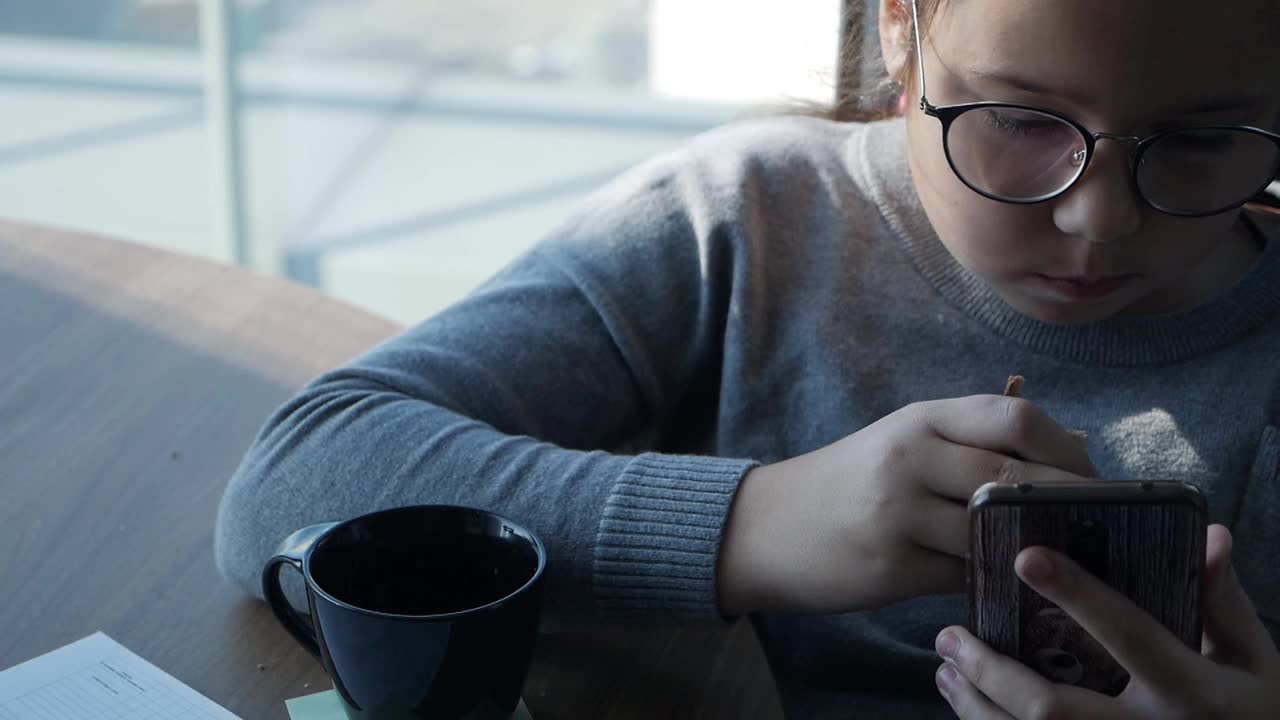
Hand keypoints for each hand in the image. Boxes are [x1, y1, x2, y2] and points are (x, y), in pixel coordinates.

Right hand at [717, 394, 1094, 614]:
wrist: (767, 527)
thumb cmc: (848, 484)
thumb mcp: (901, 442)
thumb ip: (966, 444)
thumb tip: (1061, 465)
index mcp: (920, 419)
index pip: (1015, 417)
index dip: (1067, 449)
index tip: (1092, 479)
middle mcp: (910, 457)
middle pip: (1015, 475)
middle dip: (1069, 504)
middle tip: (1097, 527)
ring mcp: (898, 513)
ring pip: (994, 533)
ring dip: (1032, 549)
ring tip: (1057, 559)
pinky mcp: (891, 566)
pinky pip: (965, 577)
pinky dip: (990, 581)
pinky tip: (999, 582)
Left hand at [934, 525, 1279, 718]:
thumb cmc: (1253, 712)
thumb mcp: (1253, 660)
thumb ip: (1222, 602)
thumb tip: (1211, 535)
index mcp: (1193, 694)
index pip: (1129, 636)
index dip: (1079, 596)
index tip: (1027, 557)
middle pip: (1052, 709)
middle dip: (991, 670)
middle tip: (950, 633)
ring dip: (977, 706)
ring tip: (946, 668)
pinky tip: (969, 704)